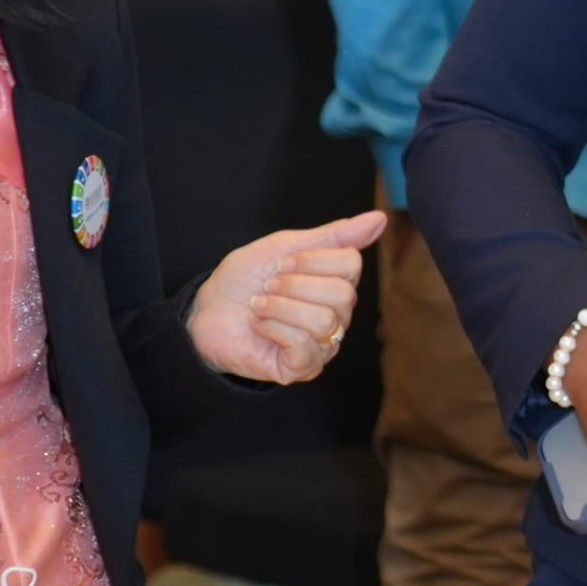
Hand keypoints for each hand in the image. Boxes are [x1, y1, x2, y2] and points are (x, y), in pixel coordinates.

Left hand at [187, 210, 386, 383]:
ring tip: (260, 307)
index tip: (282, 264)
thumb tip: (380, 218)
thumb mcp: (285, 246)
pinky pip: (306, 346)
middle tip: (268, 288)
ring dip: (279, 308)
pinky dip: (274, 330)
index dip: (311, 260)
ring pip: (323, 320)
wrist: (206, 313)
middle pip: (341, 294)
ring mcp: (324, 344)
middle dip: (293, 285)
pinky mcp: (304, 367)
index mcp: (336, 284)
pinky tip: (260, 327)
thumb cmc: (244, 281)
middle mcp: (338, 315)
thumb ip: (334, 235)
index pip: (351, 264)